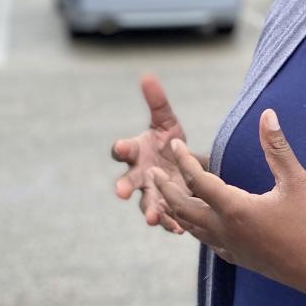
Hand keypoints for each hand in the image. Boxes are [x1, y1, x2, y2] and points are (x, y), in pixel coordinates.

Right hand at [111, 75, 201, 233]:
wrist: (184, 167)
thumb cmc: (168, 142)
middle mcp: (139, 175)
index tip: (122, 147)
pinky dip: (171, 224)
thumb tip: (147, 76)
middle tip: (121, 192)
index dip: (121, 148)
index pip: (122, 150)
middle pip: (127, 181)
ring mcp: (151, 193)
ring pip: (146, 204)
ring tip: (154, 219)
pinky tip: (179, 229)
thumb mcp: (166, 122)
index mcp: (136, 153)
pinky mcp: (166, 207)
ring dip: (150, 211)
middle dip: (124, 186)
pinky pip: (166, 218)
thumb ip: (157, 102)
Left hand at [150, 109, 305, 291]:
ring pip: (191, 228)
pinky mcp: (240, 259)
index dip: (184, 160)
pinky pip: (207, 242)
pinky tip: (198, 225)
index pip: (198, 180)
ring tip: (164, 197)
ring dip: (175, 210)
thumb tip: (267, 115)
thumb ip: (277, 148)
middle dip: (165, 188)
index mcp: (235, 209)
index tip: (174, 143)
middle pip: (183, 208)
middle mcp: (225, 231)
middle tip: (153, 173)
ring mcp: (230, 248)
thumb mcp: (297, 181)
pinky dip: (194, 229)